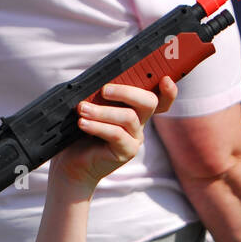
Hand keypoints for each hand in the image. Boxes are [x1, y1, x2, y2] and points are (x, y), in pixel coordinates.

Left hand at [49, 76, 178, 193]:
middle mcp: (139, 122)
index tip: (165, 79)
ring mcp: (135, 138)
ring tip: (82, 109)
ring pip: (129, 117)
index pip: (158, 98)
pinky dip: (97, 126)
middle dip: (127, 92)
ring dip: (103, 111)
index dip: (168, 91)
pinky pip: (116, 134)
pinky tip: (82, 123)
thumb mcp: (91, 108)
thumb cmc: (80, 132)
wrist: (73, 162)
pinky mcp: (127, 152)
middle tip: (104, 90)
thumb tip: (100, 81)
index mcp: (134, 109)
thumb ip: (101, 95)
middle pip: (148, 102)